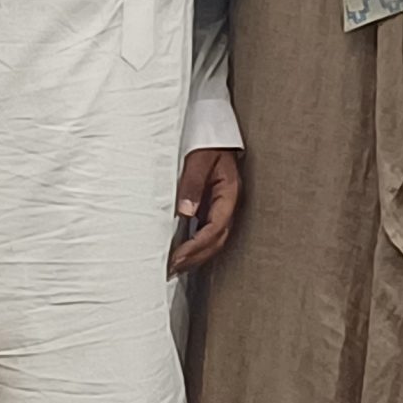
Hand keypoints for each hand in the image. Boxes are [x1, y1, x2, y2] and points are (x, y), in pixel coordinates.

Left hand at [167, 147, 241, 275]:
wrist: (213, 133)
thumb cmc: (208, 143)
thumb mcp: (199, 158)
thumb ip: (193, 183)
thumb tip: (186, 212)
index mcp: (230, 193)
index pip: (216, 227)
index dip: (197, 245)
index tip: (178, 257)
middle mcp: (229, 204)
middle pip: (217, 240)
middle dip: (196, 258)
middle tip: (172, 269)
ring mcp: (222, 207)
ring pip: (213, 240)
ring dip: (196, 256)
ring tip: (174, 268)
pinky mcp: (212, 207)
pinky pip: (207, 232)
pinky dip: (194, 246)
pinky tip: (181, 253)